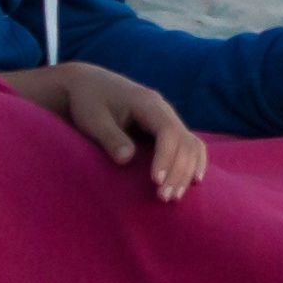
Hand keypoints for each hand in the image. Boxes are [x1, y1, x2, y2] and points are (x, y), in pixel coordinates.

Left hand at [3, 62, 203, 199]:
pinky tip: (194, 181)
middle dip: (178, 171)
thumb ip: (110, 137)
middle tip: (164, 198)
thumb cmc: (88, 101)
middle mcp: (163, 108)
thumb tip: (127, 159)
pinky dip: (194, 161)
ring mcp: (167, 117)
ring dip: (186, 171)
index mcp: (146, 102)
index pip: (167, 131)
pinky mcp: (166, 127)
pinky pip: (189, 144)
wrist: (89, 84)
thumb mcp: (93, 119)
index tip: (155, 182)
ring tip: (174, 197)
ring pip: (190, 144)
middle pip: (183, 140)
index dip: (165, 157)